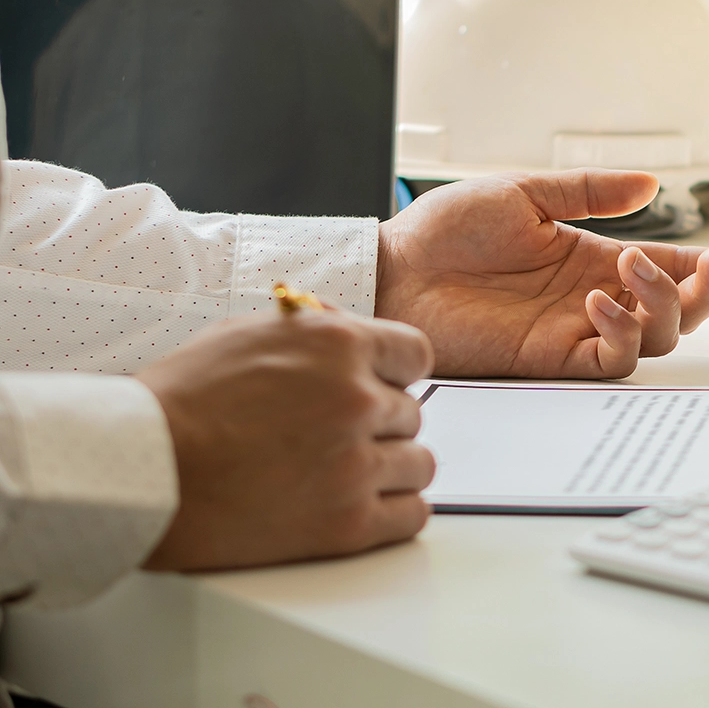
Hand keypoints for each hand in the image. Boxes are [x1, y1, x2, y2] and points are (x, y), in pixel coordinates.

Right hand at [138, 312, 433, 571]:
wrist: (140, 471)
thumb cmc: (179, 404)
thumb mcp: (246, 334)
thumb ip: (312, 333)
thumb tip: (347, 335)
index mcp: (338, 346)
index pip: (416, 356)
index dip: (396, 374)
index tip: (381, 389)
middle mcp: (357, 401)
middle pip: (411, 414)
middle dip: (379, 425)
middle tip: (336, 438)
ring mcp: (355, 465)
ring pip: (418, 465)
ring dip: (389, 469)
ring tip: (343, 474)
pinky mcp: (347, 524)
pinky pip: (413, 515)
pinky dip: (394, 513)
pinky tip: (362, 507)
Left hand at [374, 170, 708, 378]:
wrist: (392, 269)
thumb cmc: (443, 232)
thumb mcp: (525, 192)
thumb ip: (589, 191)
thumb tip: (652, 185)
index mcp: (594, 259)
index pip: (676, 269)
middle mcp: (596, 299)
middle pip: (682, 310)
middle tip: (708, 263)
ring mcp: (577, 331)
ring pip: (658, 338)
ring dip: (662, 304)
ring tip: (629, 271)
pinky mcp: (552, 358)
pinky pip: (612, 359)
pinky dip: (621, 332)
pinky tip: (599, 302)